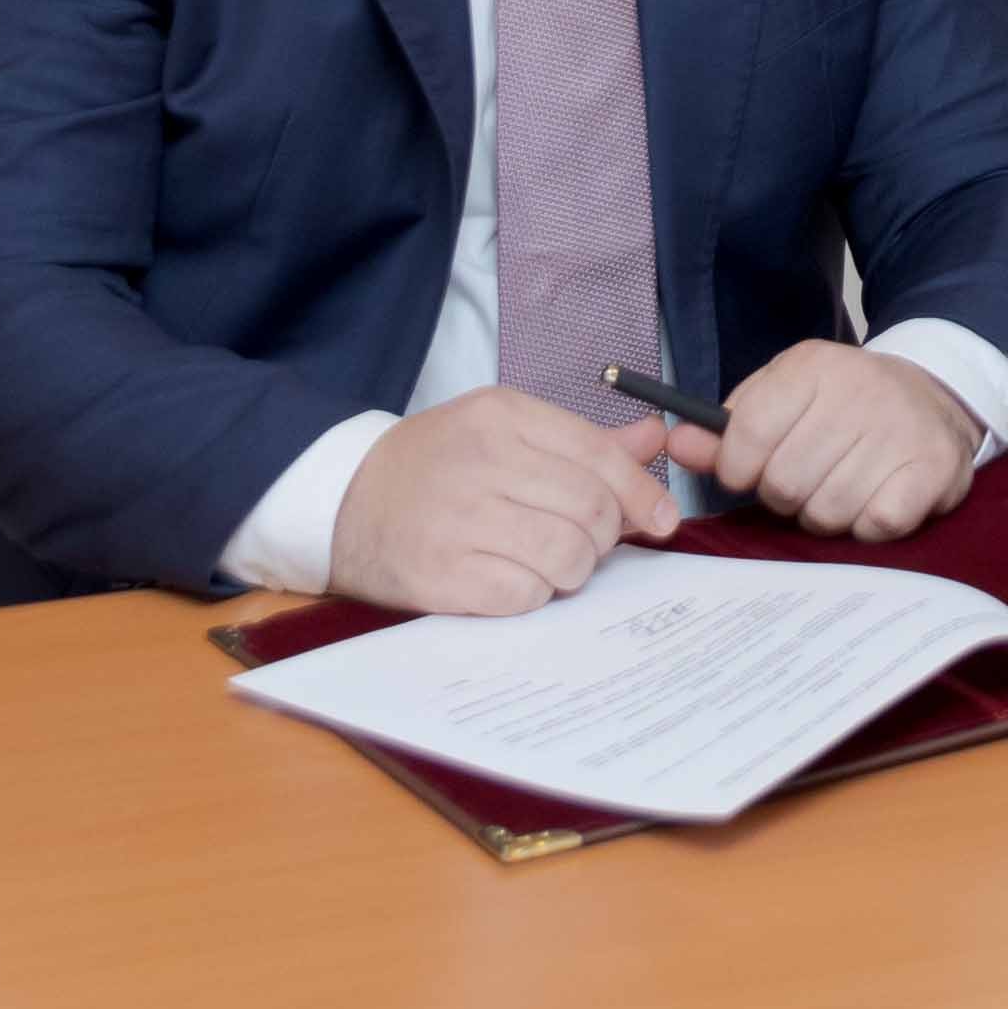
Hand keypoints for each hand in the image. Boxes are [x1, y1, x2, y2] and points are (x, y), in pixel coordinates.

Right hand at [325, 385, 684, 616]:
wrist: (345, 502)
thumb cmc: (437, 467)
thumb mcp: (503, 431)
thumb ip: (582, 441)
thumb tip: (657, 438)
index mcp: (503, 415)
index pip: (599, 455)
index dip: (642, 493)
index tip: (662, 519)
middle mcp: (483, 461)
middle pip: (592, 509)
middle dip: (604, 536)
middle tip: (586, 542)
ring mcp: (459, 518)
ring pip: (568, 555)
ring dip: (573, 570)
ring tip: (550, 563)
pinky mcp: (442, 574)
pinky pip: (526, 594)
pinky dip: (534, 594)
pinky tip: (514, 580)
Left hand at [679, 341, 987, 541]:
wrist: (932, 396)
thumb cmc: (841, 405)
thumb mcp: (782, 396)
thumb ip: (728, 428)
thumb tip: (676, 446)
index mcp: (813, 367)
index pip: (746, 436)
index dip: (738, 468)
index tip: (751, 470)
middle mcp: (858, 391)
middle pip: (784, 483)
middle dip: (786, 495)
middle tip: (807, 478)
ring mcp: (900, 429)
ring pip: (827, 512)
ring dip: (826, 514)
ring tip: (842, 486)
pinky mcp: (934, 467)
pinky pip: (876, 525)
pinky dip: (868, 525)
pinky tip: (876, 498)